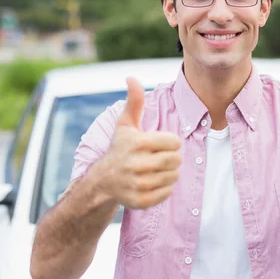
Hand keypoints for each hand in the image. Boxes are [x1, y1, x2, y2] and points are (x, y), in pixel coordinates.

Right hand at [95, 77, 182, 208]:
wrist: (103, 181)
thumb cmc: (120, 148)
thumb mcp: (126, 124)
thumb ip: (134, 101)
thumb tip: (131, 77)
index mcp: (138, 143)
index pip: (175, 142)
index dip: (169, 142)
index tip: (158, 144)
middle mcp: (137, 164)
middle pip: (176, 160)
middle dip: (170, 158)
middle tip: (157, 158)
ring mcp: (138, 184)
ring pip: (173, 177)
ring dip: (168, 173)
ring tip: (154, 170)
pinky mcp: (140, 201)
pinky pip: (167, 193)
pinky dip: (163, 188)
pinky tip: (151, 182)